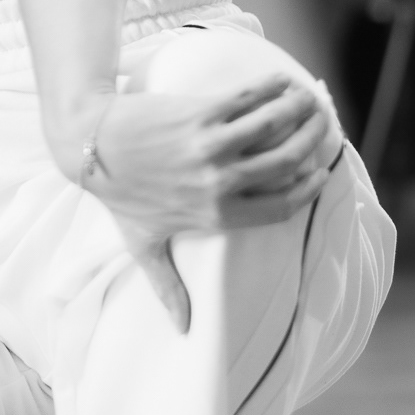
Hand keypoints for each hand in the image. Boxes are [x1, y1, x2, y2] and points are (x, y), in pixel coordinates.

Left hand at [64, 77, 336, 331]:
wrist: (91, 146)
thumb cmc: (119, 196)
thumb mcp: (144, 245)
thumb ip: (168, 287)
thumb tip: (183, 329)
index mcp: (214, 215)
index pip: (280, 205)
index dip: (307, 189)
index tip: (320, 175)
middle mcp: (219, 182)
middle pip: (286, 162)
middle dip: (312, 144)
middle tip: (323, 131)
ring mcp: (211, 145)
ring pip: (274, 126)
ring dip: (300, 112)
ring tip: (312, 103)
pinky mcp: (201, 112)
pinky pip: (249, 99)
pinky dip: (272, 90)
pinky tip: (284, 84)